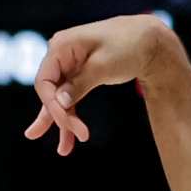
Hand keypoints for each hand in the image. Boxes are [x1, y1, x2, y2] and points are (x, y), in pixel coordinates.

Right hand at [24, 15, 174, 156]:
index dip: (53, 108)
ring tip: (64, 151)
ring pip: (59, 99)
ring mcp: (68, 65)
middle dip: (58, 120)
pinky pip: (70, 98)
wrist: (146, 40)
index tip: (72, 127)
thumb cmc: (126, 46)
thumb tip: (60, 102)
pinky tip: (69, 139)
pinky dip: (71, 116)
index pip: (44, 83)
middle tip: (66, 148)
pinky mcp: (78, 75)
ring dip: (62, 124)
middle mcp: (60, 55)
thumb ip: (79, 84)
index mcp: (60, 46)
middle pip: (50, 93)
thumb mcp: (103, 66)